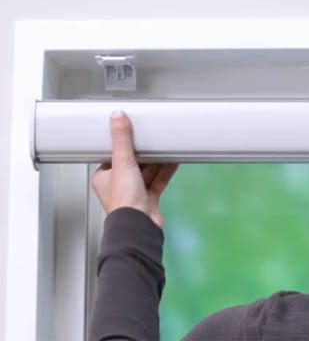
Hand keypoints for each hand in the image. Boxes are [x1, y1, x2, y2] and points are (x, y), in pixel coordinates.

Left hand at [91, 111, 177, 228]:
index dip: (123, 145)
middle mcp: (118, 185)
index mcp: (104, 177)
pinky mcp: (150, 198)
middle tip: (152, 137)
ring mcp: (135, 192)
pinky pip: (158, 180)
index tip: (132, 133)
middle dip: (144, 152)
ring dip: (156, 160)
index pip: (113, 156)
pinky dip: (166, 170)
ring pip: (147, 171)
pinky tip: (173, 161)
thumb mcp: (122, 162)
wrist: (140, 224)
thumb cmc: (124, 200)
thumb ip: (121, 139)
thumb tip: (117, 117)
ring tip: (165, 146)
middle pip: (133, 162)